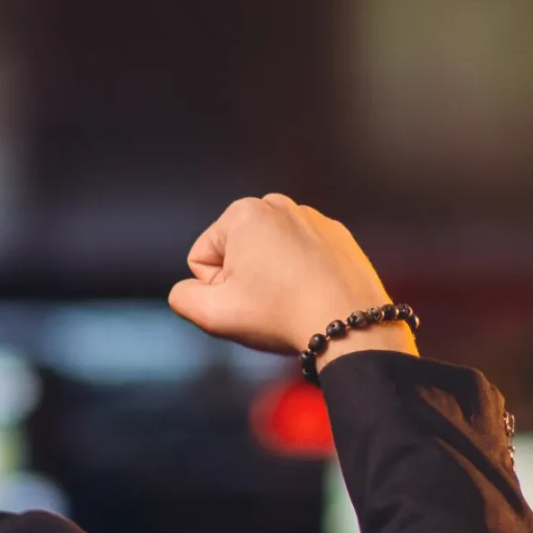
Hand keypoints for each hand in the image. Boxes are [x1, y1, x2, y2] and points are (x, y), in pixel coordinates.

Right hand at [167, 195, 415, 368]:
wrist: (350, 327)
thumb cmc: (281, 316)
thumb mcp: (213, 315)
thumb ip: (182, 297)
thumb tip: (187, 289)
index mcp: (243, 213)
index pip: (202, 257)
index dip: (216, 288)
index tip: (244, 300)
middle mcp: (278, 205)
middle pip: (237, 253)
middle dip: (245, 279)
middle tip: (269, 303)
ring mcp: (312, 218)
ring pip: (270, 256)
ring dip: (273, 278)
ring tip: (293, 300)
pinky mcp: (338, 236)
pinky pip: (303, 258)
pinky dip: (303, 276)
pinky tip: (314, 295)